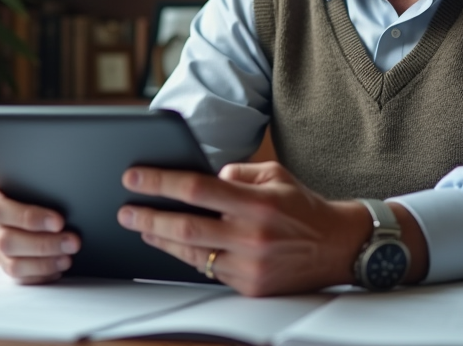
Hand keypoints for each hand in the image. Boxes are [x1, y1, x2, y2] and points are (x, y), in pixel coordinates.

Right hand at [0, 174, 80, 283]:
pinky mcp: (5, 260)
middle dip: (44, 244)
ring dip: (43, 263)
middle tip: (73, 242)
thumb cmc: (37, 174)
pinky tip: (58, 268)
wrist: (37, 186)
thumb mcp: (33, 169)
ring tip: (68, 258)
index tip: (59, 221)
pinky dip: (40, 275)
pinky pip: (18, 276)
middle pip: (6, 240)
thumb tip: (68, 180)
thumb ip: (39, 177)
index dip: (29, 218)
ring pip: (11, 263)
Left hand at [116, 161, 372, 296]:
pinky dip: (186, 257)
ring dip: (160, 240)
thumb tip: (205, 179)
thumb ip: (237, 174)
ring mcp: (250, 266)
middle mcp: (252, 236)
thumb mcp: (274, 175)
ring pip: (191, 254)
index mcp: (257, 203)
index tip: (133, 177)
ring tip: (140, 226)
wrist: (338, 246)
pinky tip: (171, 245)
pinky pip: (209, 270)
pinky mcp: (250, 287)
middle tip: (124, 209)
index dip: (160, 182)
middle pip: (185, 226)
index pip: (196, 189)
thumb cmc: (302, 206)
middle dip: (148, 217)